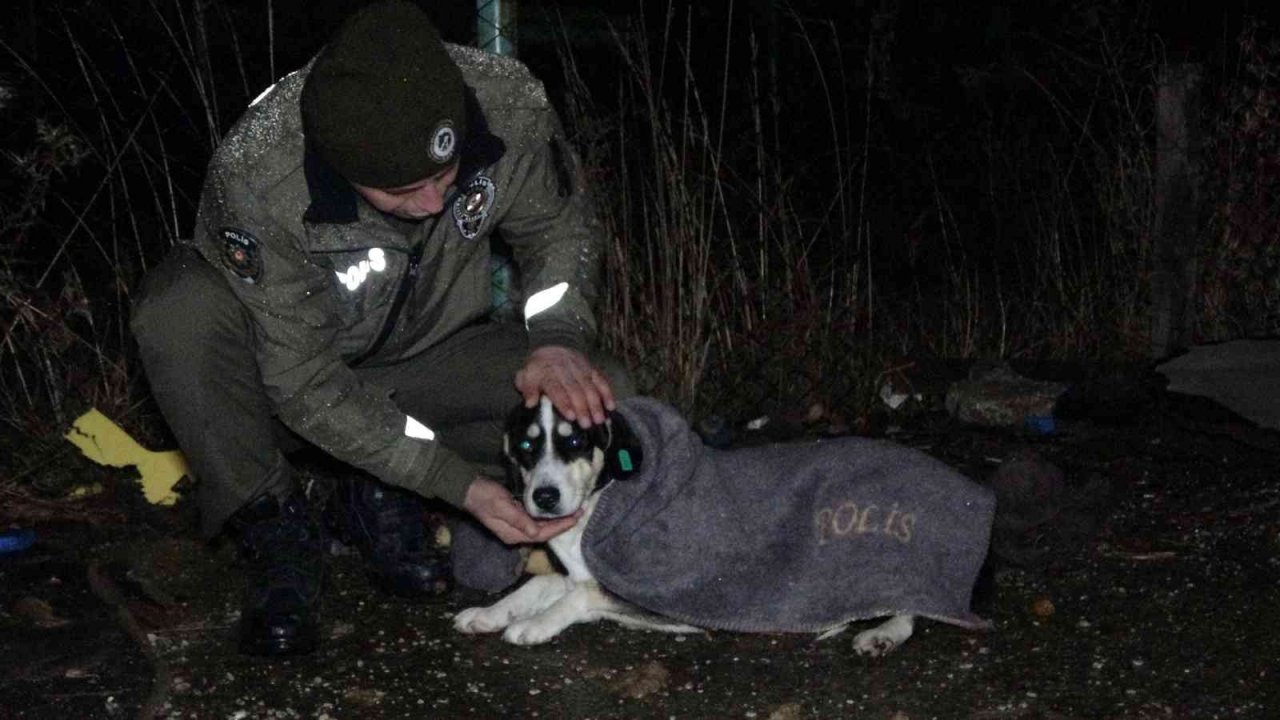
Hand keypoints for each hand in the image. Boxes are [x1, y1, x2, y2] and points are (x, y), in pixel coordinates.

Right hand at [462, 477, 578, 543]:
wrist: (469, 489)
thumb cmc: (484, 496)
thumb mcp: (501, 506)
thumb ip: (518, 519)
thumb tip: (536, 532)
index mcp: (513, 535)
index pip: (542, 534)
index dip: (559, 527)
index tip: (575, 518)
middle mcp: (516, 534)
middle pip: (544, 533)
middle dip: (562, 524)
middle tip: (579, 512)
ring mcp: (515, 526)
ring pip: (541, 527)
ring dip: (557, 520)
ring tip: (573, 510)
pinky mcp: (515, 517)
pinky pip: (536, 520)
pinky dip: (548, 516)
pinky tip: (556, 509)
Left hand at [515, 345, 614, 426]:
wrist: (551, 348)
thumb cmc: (538, 370)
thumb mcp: (525, 377)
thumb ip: (527, 389)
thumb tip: (530, 402)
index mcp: (547, 373)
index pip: (556, 388)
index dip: (564, 402)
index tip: (571, 417)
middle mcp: (565, 370)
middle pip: (575, 389)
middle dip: (583, 407)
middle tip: (587, 424)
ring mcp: (580, 368)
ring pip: (590, 386)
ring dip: (596, 403)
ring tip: (599, 420)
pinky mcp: (591, 368)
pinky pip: (601, 379)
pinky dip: (607, 393)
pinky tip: (611, 406)